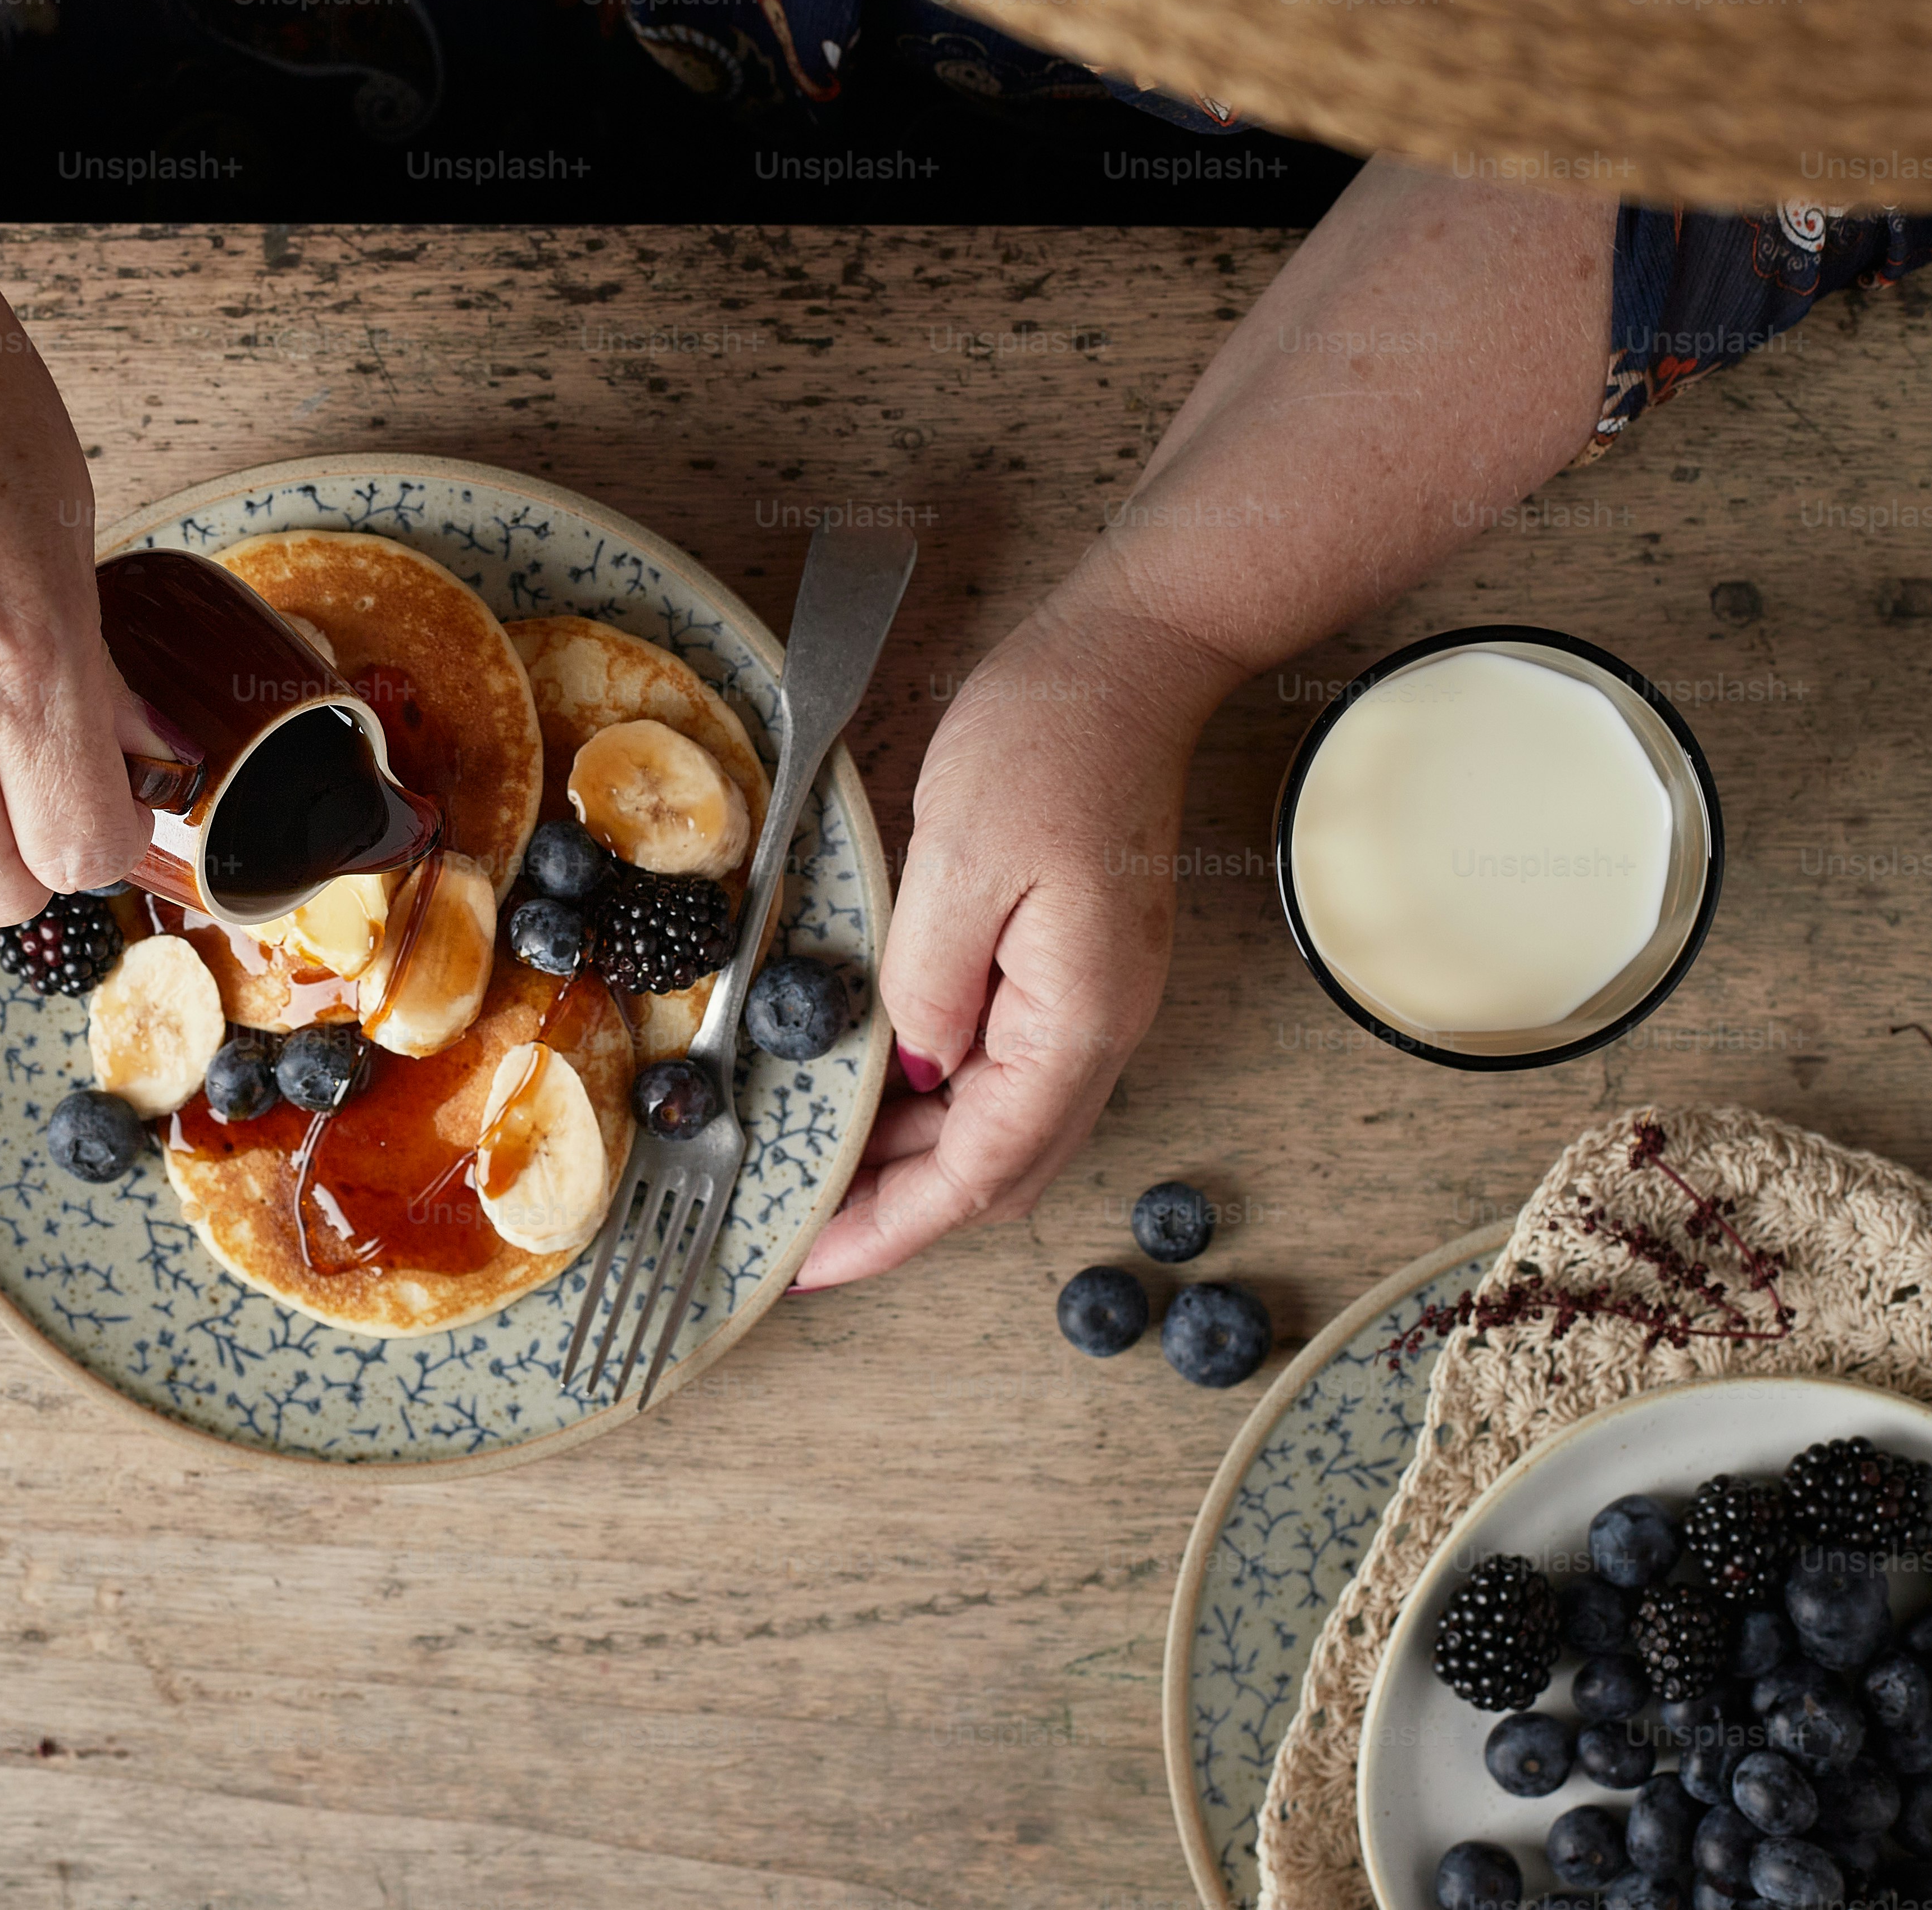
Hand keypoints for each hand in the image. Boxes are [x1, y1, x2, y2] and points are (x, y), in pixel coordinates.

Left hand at [795, 601, 1238, 1286]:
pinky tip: (877, 1089)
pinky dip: (940, 1106)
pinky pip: (1007, 1074)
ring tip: (823, 1167)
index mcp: (1078, 1017)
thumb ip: (929, 980)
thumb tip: (915, 1072)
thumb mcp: (961, 859)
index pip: (982, 1169)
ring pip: (1004, 1130)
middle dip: (900, 1212)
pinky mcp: (1076, 973)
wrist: (1130, 664)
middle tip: (801, 1227)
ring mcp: (1093, 1003)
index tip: (815, 1266)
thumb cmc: (1049, 741)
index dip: (893, 1226)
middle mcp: (1099, 1029)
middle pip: (999, 1171)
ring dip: (918, 1162)